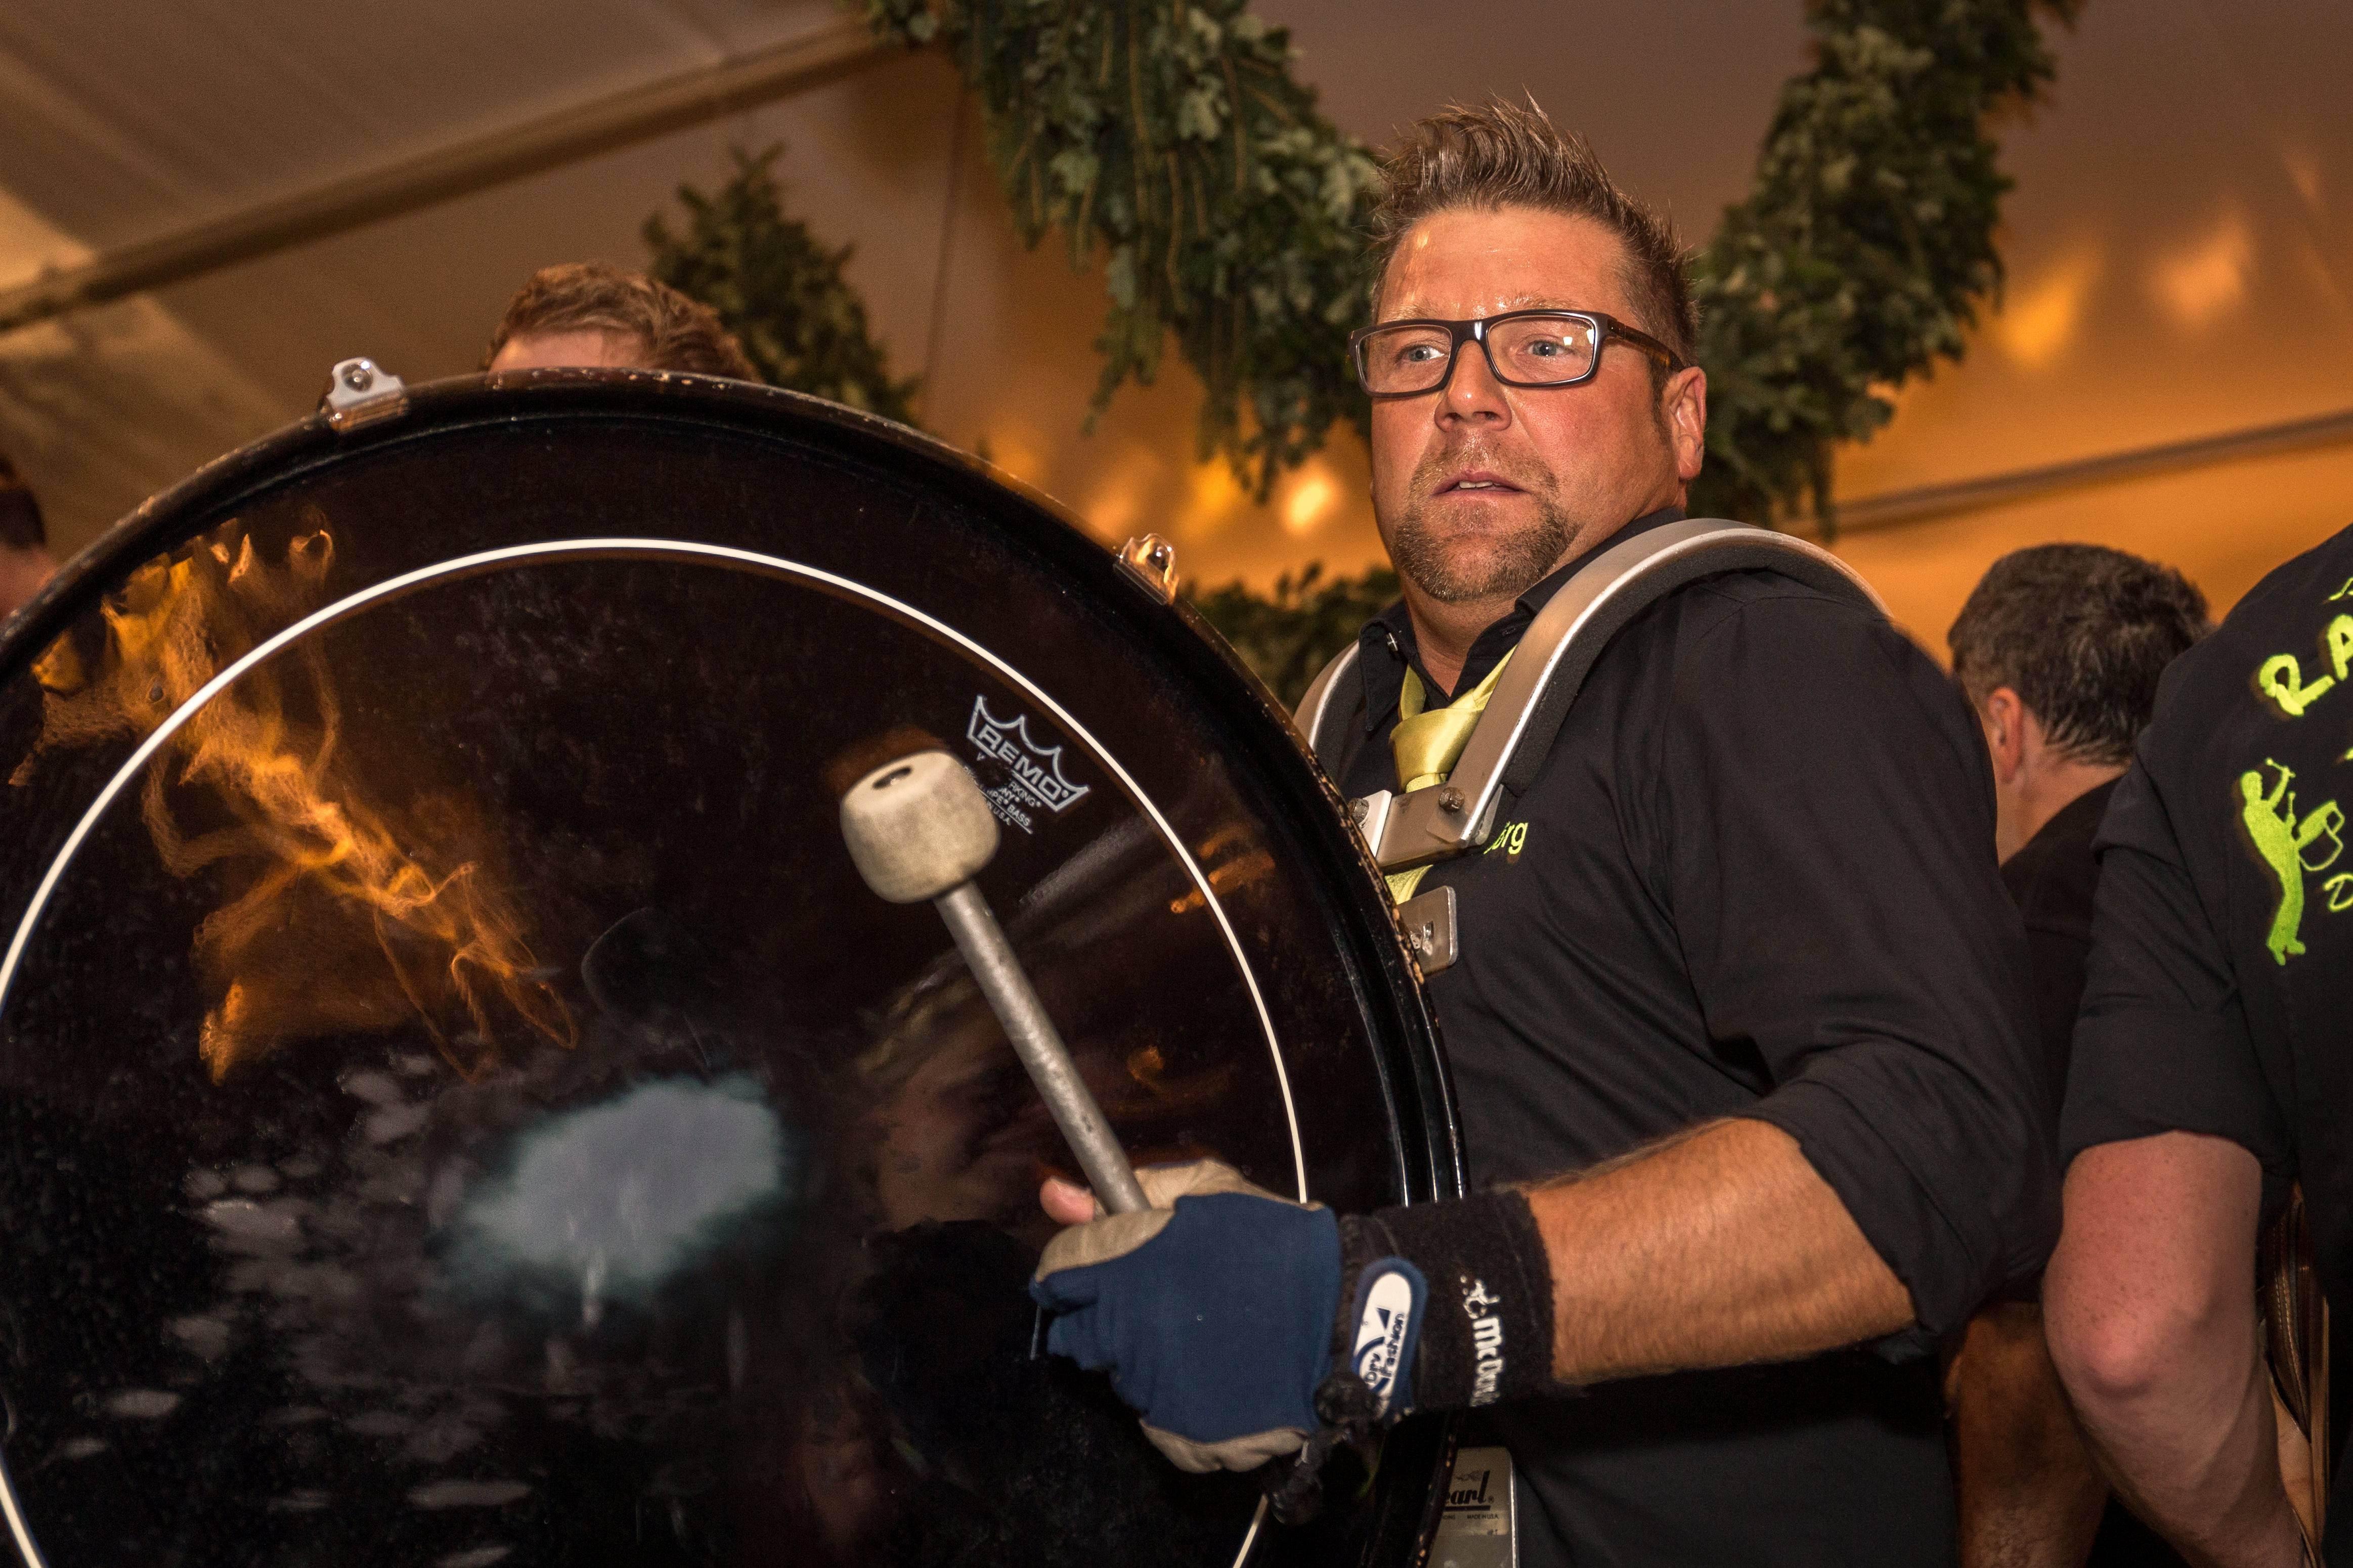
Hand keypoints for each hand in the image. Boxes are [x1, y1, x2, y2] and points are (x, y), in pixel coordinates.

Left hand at [1029, 1160, 1341, 1472]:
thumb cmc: (1277, 1245)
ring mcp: (1154, 1387)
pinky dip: (1176, 1402)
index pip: (1057, 1272)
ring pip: (1121, 1376)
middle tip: (1154, 1304)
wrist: (1344, 1318)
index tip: (1094, 1268)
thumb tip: (1055, 1195)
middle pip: (1080, 1333)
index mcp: (1129, 1265)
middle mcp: (1130, 1331)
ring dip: (1144, 1357)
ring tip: (1201, 1336)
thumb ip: (1132, 1191)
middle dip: (1104, 1316)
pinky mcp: (1182, 1434)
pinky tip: (1214, 1373)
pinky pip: (1156, 1421)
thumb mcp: (1210, 1190)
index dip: (1072, 1267)